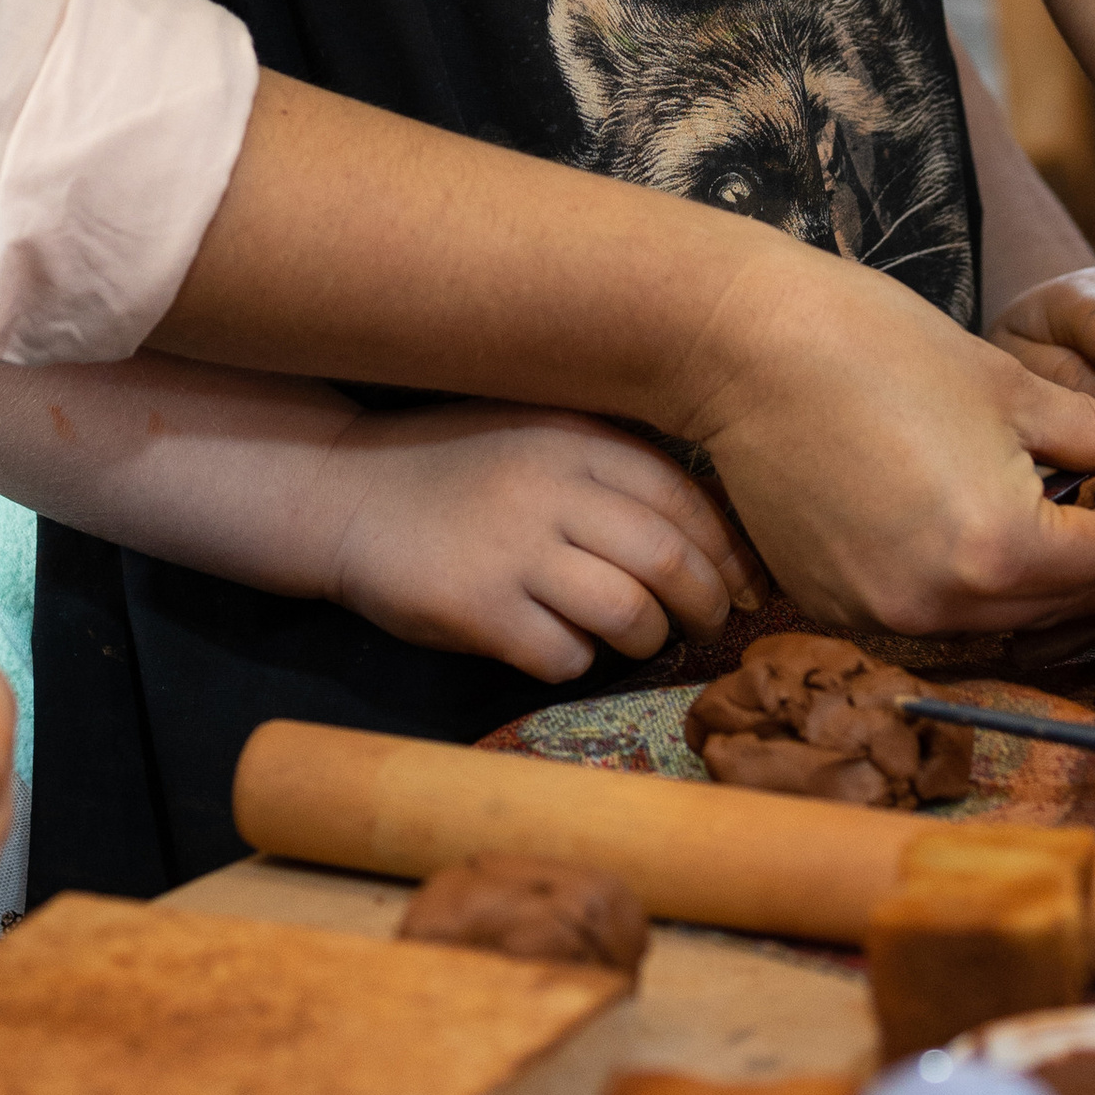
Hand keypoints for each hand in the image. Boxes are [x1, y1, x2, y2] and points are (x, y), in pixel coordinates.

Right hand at [317, 400, 763, 680]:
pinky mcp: (476, 609)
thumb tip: (718, 528)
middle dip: (707, 602)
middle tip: (711, 620)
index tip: (749, 582)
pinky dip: (578, 661)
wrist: (345, 491)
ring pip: (628, 614)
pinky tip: (563, 644)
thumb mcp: (537, 433)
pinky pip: (563, 656)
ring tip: (642, 637)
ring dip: (650, 639)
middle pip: (668, 558)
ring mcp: (512, 549)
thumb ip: (612, 464)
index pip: (682, 495)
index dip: (729, 548)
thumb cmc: (459, 464)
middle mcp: (549, 486)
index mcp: (573, 436)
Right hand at [677, 233, 1094, 637]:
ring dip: (1040, 581)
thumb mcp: (1007, 384)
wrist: (743, 345)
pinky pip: (929, 610)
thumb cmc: (875, 345)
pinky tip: (974, 532)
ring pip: (997, 616)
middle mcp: (943, 604)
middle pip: (1061, 601)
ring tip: (1066, 528)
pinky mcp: (837, 604)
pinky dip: (965, 582)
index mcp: (999, 549)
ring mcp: (883, 612)